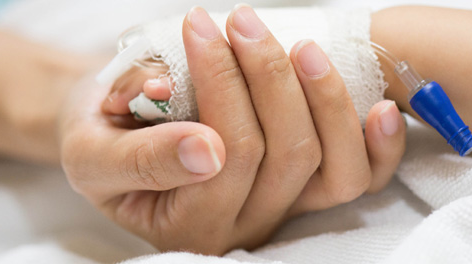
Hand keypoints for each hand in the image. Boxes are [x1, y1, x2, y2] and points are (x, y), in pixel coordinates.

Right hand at [64, 5, 405, 254]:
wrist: (117, 140)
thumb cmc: (100, 142)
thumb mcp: (91, 153)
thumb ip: (140, 160)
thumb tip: (207, 151)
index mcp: (189, 226)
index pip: (228, 154)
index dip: (221, 84)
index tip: (198, 27)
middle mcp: (244, 226)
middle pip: (286, 154)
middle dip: (269, 77)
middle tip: (241, 23)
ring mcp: (282, 211)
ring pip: (333, 167)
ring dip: (323, 97)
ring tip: (296, 44)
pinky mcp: (306, 191)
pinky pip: (358, 179)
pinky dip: (377, 147)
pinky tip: (381, 109)